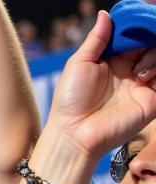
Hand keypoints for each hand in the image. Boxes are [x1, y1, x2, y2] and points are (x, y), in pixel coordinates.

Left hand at [48, 10, 155, 158]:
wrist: (74, 135)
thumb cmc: (70, 102)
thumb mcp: (79, 64)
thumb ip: (96, 39)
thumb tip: (106, 13)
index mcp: (114, 59)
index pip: (135, 34)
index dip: (139, 24)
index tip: (142, 15)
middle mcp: (131, 69)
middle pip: (151, 42)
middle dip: (151, 35)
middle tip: (142, 43)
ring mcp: (143, 84)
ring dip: (153, 56)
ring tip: (138, 72)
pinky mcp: (151, 99)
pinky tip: (145, 77)